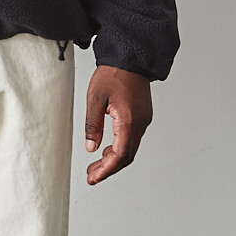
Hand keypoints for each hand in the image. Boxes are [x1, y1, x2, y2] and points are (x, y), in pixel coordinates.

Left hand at [84, 66, 151, 185]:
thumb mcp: (95, 98)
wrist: (131, 58)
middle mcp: (140, 123)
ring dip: (114, 160)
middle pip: (127, 156)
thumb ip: (93, 125)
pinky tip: (107, 149)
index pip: (120, 154)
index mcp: (128, 120)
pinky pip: (133, 139)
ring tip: (95, 166)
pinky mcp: (143, 117)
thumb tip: (91, 147)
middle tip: (91, 176)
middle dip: (109, 169)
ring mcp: (144, 121)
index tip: (94, 178)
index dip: (106, 170)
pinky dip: (120, 149)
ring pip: (130, 149)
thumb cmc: (113, 74)